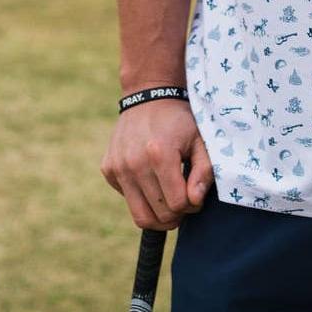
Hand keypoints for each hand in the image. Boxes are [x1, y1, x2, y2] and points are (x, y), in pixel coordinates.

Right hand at [100, 97, 213, 230]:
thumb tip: (195, 201)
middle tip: (184, 200)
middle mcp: (134, 164)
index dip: (191, 206)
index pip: (177, 204)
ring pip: (139, 215)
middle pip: (158, 214)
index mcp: (160, 155)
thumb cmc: (179, 120)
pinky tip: (152, 179)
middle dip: (176, 214)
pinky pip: (127, 198)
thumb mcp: (200, 139)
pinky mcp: (108, 169)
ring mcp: (118, 167)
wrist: (149, 96)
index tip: (195, 197)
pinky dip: (141, 197)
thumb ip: (204, 171)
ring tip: (170, 202)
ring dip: (158, 216)